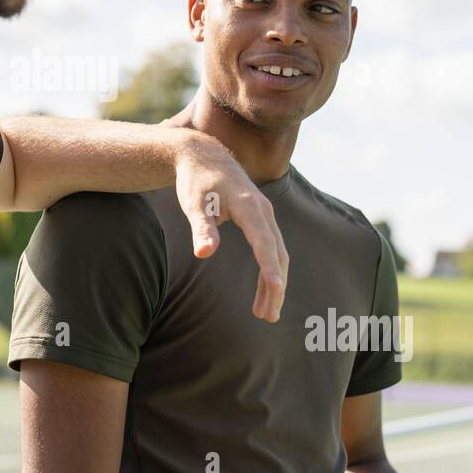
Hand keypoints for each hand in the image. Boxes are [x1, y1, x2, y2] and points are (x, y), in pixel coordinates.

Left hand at [173, 131, 288, 321]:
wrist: (204, 156)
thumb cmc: (196, 181)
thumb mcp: (194, 204)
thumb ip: (202, 228)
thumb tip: (204, 253)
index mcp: (249, 206)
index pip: (263, 241)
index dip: (269, 266)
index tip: (275, 288)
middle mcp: (263, 211)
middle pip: (278, 253)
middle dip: (276, 286)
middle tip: (268, 316)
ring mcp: (265, 215)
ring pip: (278, 253)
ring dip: (274, 283)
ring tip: (266, 313)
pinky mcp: (261, 219)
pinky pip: (271, 248)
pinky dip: (270, 271)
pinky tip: (264, 290)